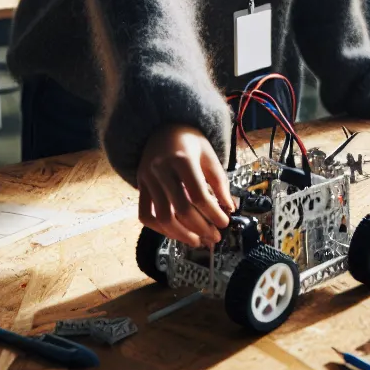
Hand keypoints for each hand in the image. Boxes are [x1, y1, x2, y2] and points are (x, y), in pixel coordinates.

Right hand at [137, 124, 233, 248]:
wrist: (162, 128)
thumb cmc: (190, 142)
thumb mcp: (209, 154)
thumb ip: (219, 181)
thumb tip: (229, 208)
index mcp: (182, 159)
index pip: (198, 195)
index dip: (213, 213)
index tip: (225, 223)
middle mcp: (161, 170)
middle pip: (180, 209)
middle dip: (200, 228)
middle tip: (214, 237)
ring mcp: (147, 179)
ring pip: (161, 217)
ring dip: (181, 234)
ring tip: (198, 241)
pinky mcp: (140, 187)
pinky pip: (145, 215)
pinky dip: (160, 229)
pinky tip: (176, 233)